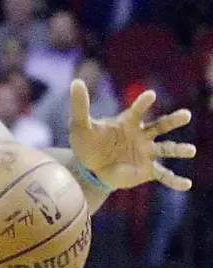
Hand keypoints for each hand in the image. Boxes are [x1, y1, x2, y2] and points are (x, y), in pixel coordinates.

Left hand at [69, 80, 195, 190]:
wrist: (90, 168)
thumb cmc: (87, 143)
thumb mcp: (80, 125)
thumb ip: (80, 105)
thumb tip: (76, 82)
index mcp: (128, 123)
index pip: (137, 111)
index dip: (143, 103)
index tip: (150, 95)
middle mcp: (142, 135)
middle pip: (161, 126)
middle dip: (173, 120)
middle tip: (186, 115)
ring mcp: (146, 153)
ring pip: (166, 149)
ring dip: (179, 149)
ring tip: (191, 150)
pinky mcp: (147, 170)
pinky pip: (164, 175)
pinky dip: (175, 180)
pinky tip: (186, 184)